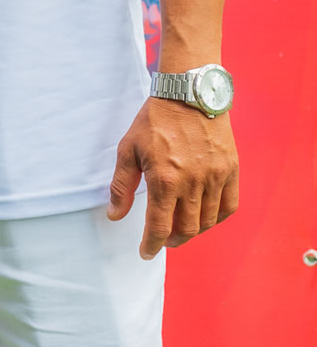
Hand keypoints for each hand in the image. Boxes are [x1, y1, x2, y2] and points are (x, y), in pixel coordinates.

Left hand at [107, 97, 238, 258]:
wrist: (188, 93)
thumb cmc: (154, 121)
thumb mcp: (128, 150)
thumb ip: (122, 186)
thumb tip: (115, 216)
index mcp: (164, 179)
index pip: (160, 227)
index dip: (152, 245)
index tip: (146, 252)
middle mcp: (192, 182)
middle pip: (187, 229)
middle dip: (172, 240)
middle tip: (163, 239)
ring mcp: (215, 176)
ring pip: (208, 221)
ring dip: (193, 231)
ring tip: (182, 227)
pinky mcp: (230, 169)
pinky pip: (229, 206)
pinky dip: (217, 218)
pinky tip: (205, 216)